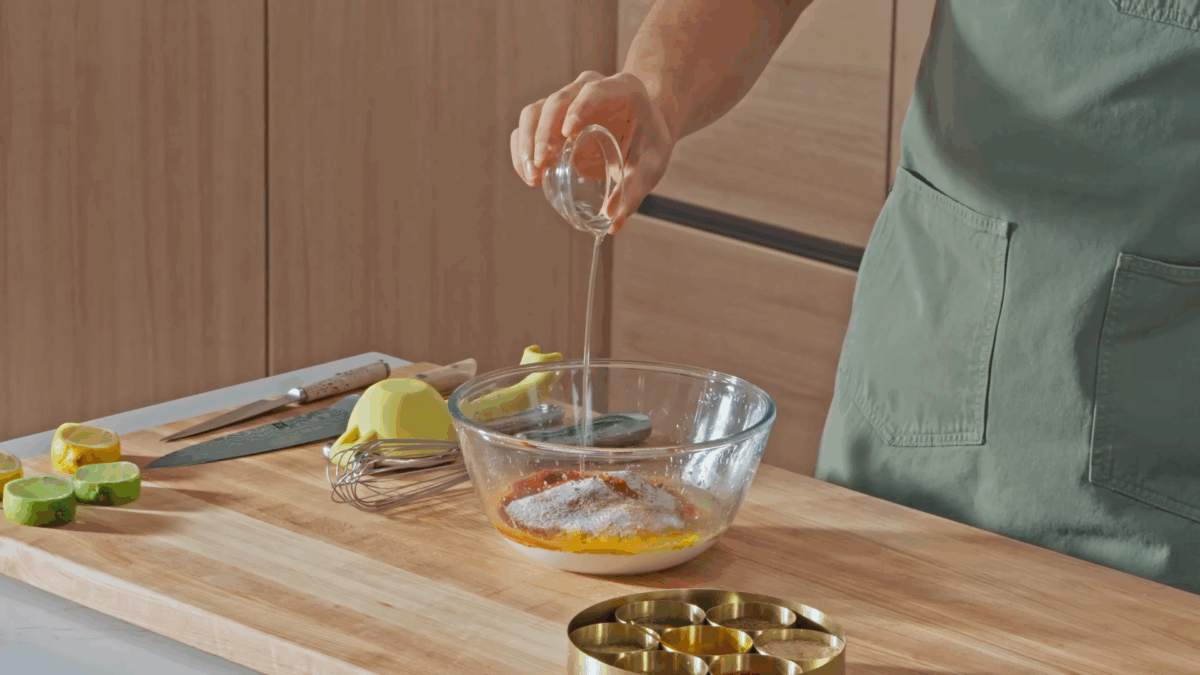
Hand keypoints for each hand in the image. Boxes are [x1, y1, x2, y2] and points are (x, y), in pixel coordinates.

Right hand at [510, 70, 674, 233]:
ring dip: (527, 144)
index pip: (592, 91)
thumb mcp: (652, 163)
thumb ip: (635, 189)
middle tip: (542, 166)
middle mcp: (586, 88)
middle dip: (544, 134)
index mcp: (620, 88)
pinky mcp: (550, 117)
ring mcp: (565, 100)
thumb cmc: (650, 142)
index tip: (568, 133)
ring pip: (533, 113)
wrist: (644, 127)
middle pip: (555, 102)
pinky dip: (522, 150)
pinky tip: (529, 174)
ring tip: (533, 175)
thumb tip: (613, 223)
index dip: (578, 109)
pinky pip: (526, 127)